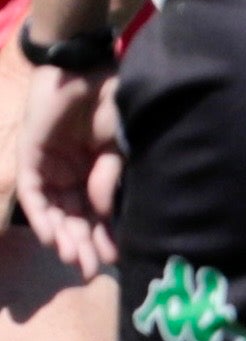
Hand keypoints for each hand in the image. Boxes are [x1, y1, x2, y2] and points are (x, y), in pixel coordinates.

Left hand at [17, 61, 119, 271]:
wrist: (87, 72)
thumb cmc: (111, 104)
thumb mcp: (120, 147)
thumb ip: (109, 178)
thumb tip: (103, 210)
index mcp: (95, 172)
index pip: (97, 213)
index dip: (104, 236)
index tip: (115, 258)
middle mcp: (71, 175)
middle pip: (74, 218)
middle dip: (81, 244)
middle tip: (89, 268)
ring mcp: (49, 168)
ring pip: (52, 212)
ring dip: (61, 237)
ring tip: (72, 258)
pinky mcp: (30, 159)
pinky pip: (32, 195)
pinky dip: (41, 217)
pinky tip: (52, 236)